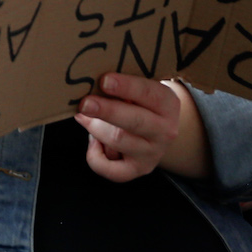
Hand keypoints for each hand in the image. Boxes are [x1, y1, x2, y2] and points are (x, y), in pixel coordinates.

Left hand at [75, 74, 204, 181]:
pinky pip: (113, 171)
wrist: (158, 128)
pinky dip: (96, 158)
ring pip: (118, 141)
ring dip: (96, 128)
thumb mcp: (138, 87)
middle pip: (134, 121)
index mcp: (167, 104)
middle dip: (107, 111)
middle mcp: (165, 130)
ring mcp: (153, 153)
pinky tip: (93, 142)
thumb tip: (89, 80)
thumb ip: (120, 83)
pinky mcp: (139, 169)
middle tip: (85, 103)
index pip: (149, 93)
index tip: (104, 80)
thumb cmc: (139, 101)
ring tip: (84, 116)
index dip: (126, 87)